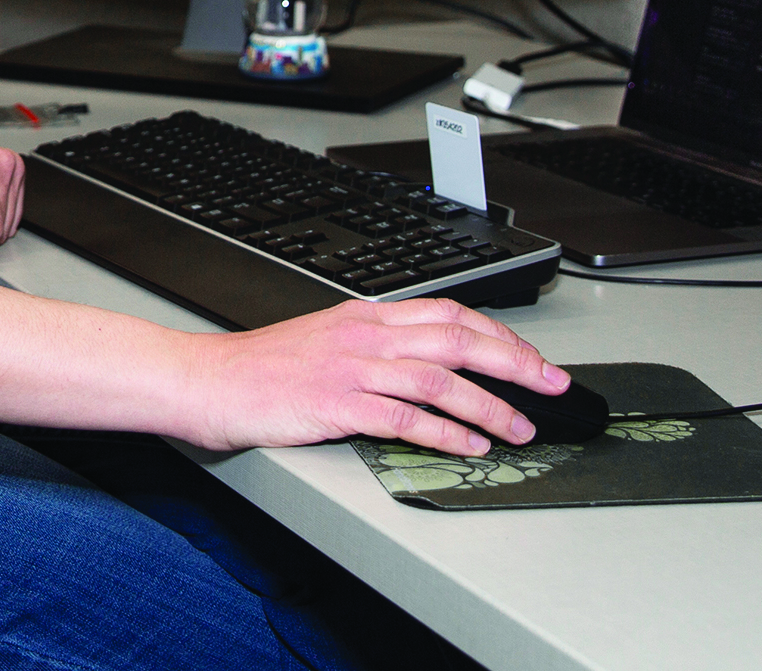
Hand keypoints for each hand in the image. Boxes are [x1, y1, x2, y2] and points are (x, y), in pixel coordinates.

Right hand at [184, 297, 569, 456]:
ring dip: (491, 405)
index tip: (534, 359)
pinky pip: (406, 418)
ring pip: (441, 379)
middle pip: (459, 339)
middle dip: (516, 363)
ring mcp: (352, 366)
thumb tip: (431, 367)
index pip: (452, 315)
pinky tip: (470, 446)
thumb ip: (377, 348)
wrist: (209, 380)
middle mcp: (367, 334)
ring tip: (521, 427)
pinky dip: (446, 432)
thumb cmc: (263, 369)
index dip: (502, 335)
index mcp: (368, 316)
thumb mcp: (328, 341)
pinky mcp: (337, 402)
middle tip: (553, 386)